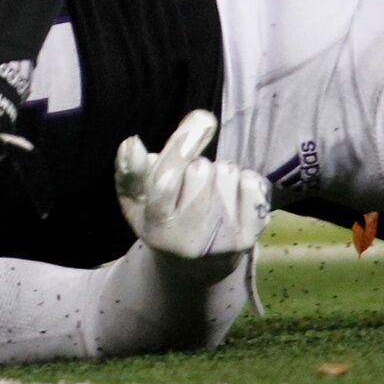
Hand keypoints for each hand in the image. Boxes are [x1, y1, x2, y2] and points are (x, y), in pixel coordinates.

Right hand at [115, 110, 269, 265]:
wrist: (196, 268)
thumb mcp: (135, 203)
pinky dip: (243, 179)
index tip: (202, 116)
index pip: (166, 180)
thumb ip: (130, 172)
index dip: (182, 146)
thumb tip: (133, 143)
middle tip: (189, 183)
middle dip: (194, 164)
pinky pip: (252, 183)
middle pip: (199, 169)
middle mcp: (192, 237)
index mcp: (157, 227)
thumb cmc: (160, 221)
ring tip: (210, 190)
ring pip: (226, 172)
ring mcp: (224, 239)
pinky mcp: (250, 236)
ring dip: (218, 171)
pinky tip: (232, 195)